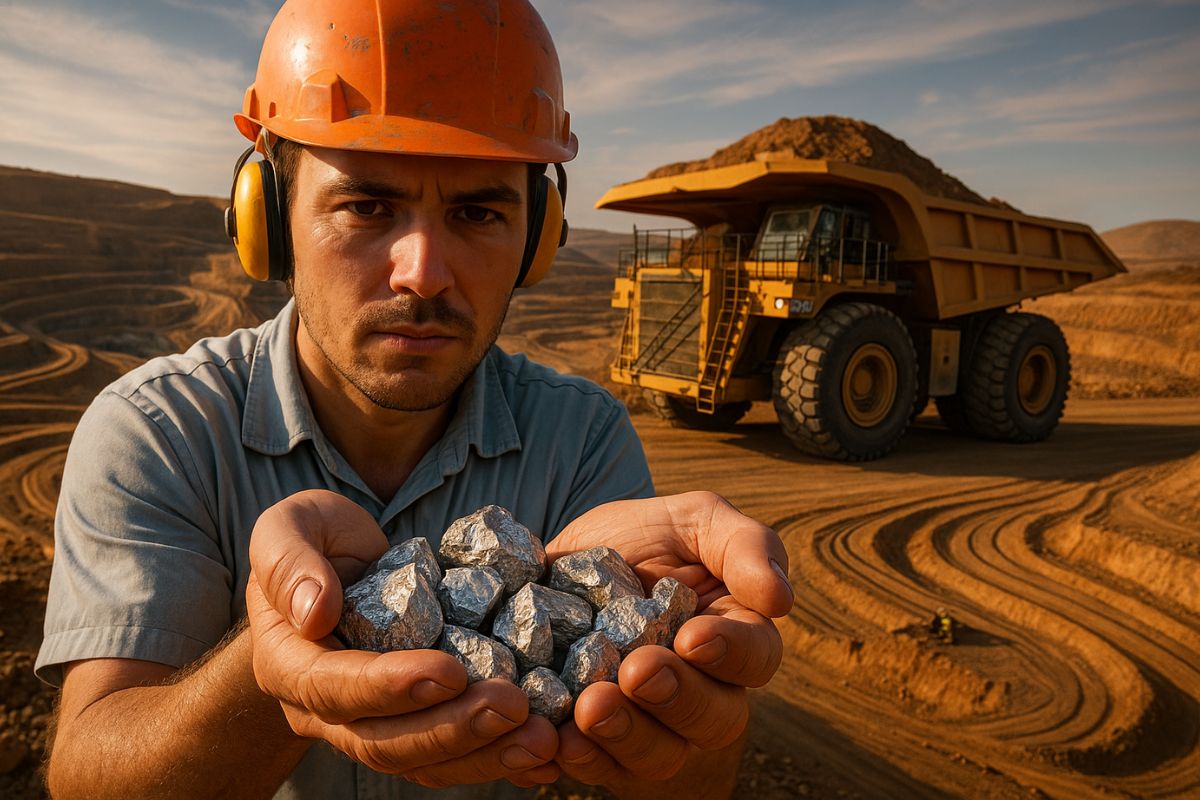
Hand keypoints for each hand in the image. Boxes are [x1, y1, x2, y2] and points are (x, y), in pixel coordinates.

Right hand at [246, 489, 558, 786]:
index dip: (391, 686)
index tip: (449, 671)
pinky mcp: (411, 725)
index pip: (334, 688)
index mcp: (288, 664)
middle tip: (513, 705)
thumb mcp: (289, 526)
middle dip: (452, 726)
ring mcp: (368, 725)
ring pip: (422, 761)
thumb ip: (290, 562)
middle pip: (384, 740)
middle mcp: (324, 710)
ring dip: (484, 753)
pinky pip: (450, 757)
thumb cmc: (313, 539)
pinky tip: (544, 753)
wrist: (335, 567)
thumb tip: (314, 611)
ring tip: (541, 738)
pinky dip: (496, 757)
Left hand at [544, 491, 790, 787]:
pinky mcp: (601, 748)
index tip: (692, 637)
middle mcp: (702, 691)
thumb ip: (744, 546)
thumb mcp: (693, 520)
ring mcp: (652, 726)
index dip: (731, 651)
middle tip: (637, 672)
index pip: (756, 656)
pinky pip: (597, 769)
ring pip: (660, 755)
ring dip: (627, 735)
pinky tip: (555, 741)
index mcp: (734, 636)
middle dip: (676, 697)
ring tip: (590, 708)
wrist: (560, 568)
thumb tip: (780, 597)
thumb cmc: (643, 540)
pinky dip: (579, 759)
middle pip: (713, 718)